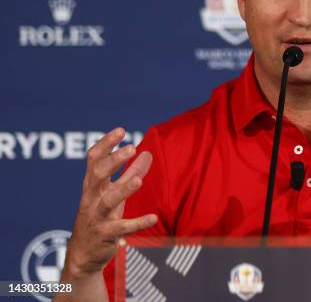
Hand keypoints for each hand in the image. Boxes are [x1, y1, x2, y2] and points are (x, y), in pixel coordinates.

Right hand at [63, 127, 157, 278]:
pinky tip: (153, 218)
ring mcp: (96, 216)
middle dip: (112, 161)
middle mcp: (91, 198)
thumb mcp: (114, 192)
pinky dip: (137, 223)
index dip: (105, 144)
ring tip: (138, 180)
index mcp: (93, 185)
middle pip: (97, 175)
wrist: (83, 253)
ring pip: (107, 201)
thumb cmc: (100, 216)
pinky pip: (121, 228)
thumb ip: (130, 173)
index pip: (93, 159)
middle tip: (131, 148)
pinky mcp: (105, 234)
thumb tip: (147, 153)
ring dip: (123, 190)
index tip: (120, 130)